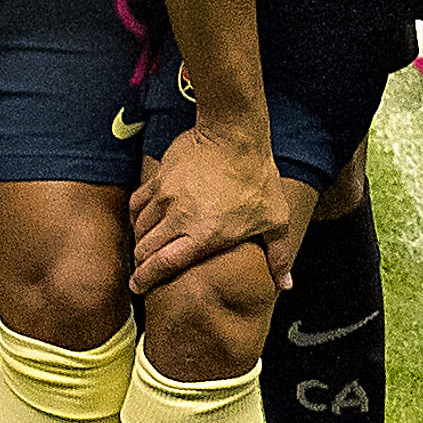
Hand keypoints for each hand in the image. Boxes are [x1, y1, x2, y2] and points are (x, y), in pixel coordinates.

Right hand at [128, 119, 292, 296]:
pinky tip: (141, 221)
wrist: (235, 135)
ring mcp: (165, 196)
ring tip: (144, 249)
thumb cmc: (257, 178)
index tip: (138, 287)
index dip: (146, 279)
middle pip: (145, 248)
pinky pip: (138, 202)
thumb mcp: (275, 220)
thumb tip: (285, 285)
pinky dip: (136, 216)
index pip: (163, 264)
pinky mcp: (160, 178)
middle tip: (141, 272)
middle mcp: (179, 218)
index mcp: (204, 234)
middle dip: (139, 264)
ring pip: (140, 227)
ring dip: (139, 241)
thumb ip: (278, 256)